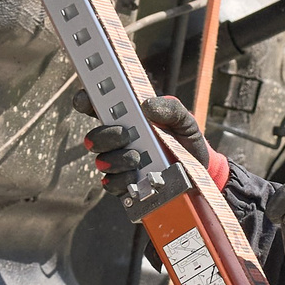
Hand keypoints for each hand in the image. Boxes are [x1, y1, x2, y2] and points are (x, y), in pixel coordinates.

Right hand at [83, 94, 222, 197]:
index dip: (85, 101)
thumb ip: (170, 108)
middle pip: (95, 137)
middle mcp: (118, 140)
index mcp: (127, 118)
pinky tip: (135, 177)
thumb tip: (147, 105)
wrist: (198, 171)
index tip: (86, 100)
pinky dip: (122, 180)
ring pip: (102, 161)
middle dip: (106, 135)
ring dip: (117, 159)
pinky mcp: (124, 184)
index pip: (97, 106)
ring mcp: (119, 163)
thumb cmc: (185, 139)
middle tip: (125, 135)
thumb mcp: (184, 119)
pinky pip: (112, 184)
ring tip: (137, 158)